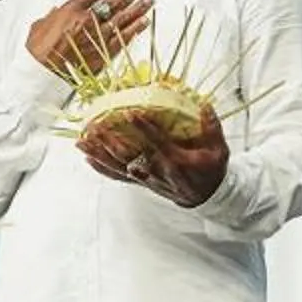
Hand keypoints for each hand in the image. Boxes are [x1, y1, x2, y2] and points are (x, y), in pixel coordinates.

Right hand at [23, 0, 153, 75]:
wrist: (42, 74)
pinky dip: (135, 29)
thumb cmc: (37, 52)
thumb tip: (54, 12)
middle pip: (112, 4)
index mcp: (70, 10)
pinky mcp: (104, 53)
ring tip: (148, 2)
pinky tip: (143, 23)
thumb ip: (50, 17)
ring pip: (122, 19)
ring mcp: (97, 36)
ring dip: (137, 9)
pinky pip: (123, 38)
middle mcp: (87, 20)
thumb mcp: (39, 26)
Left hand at [81, 108, 227, 207]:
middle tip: (95, 125)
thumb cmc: (211, 170)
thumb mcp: (219, 149)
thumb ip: (211, 127)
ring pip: (119, 166)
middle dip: (110, 141)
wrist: (207, 197)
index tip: (130, 113)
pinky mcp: (142, 182)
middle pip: (130, 155)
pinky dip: (102, 168)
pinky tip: (88, 160)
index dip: (144, 128)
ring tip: (81, 142)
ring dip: (99, 154)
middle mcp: (157, 171)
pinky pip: (118, 176)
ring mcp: (147, 178)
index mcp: (176, 161)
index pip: (157, 142)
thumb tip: (202, 105)